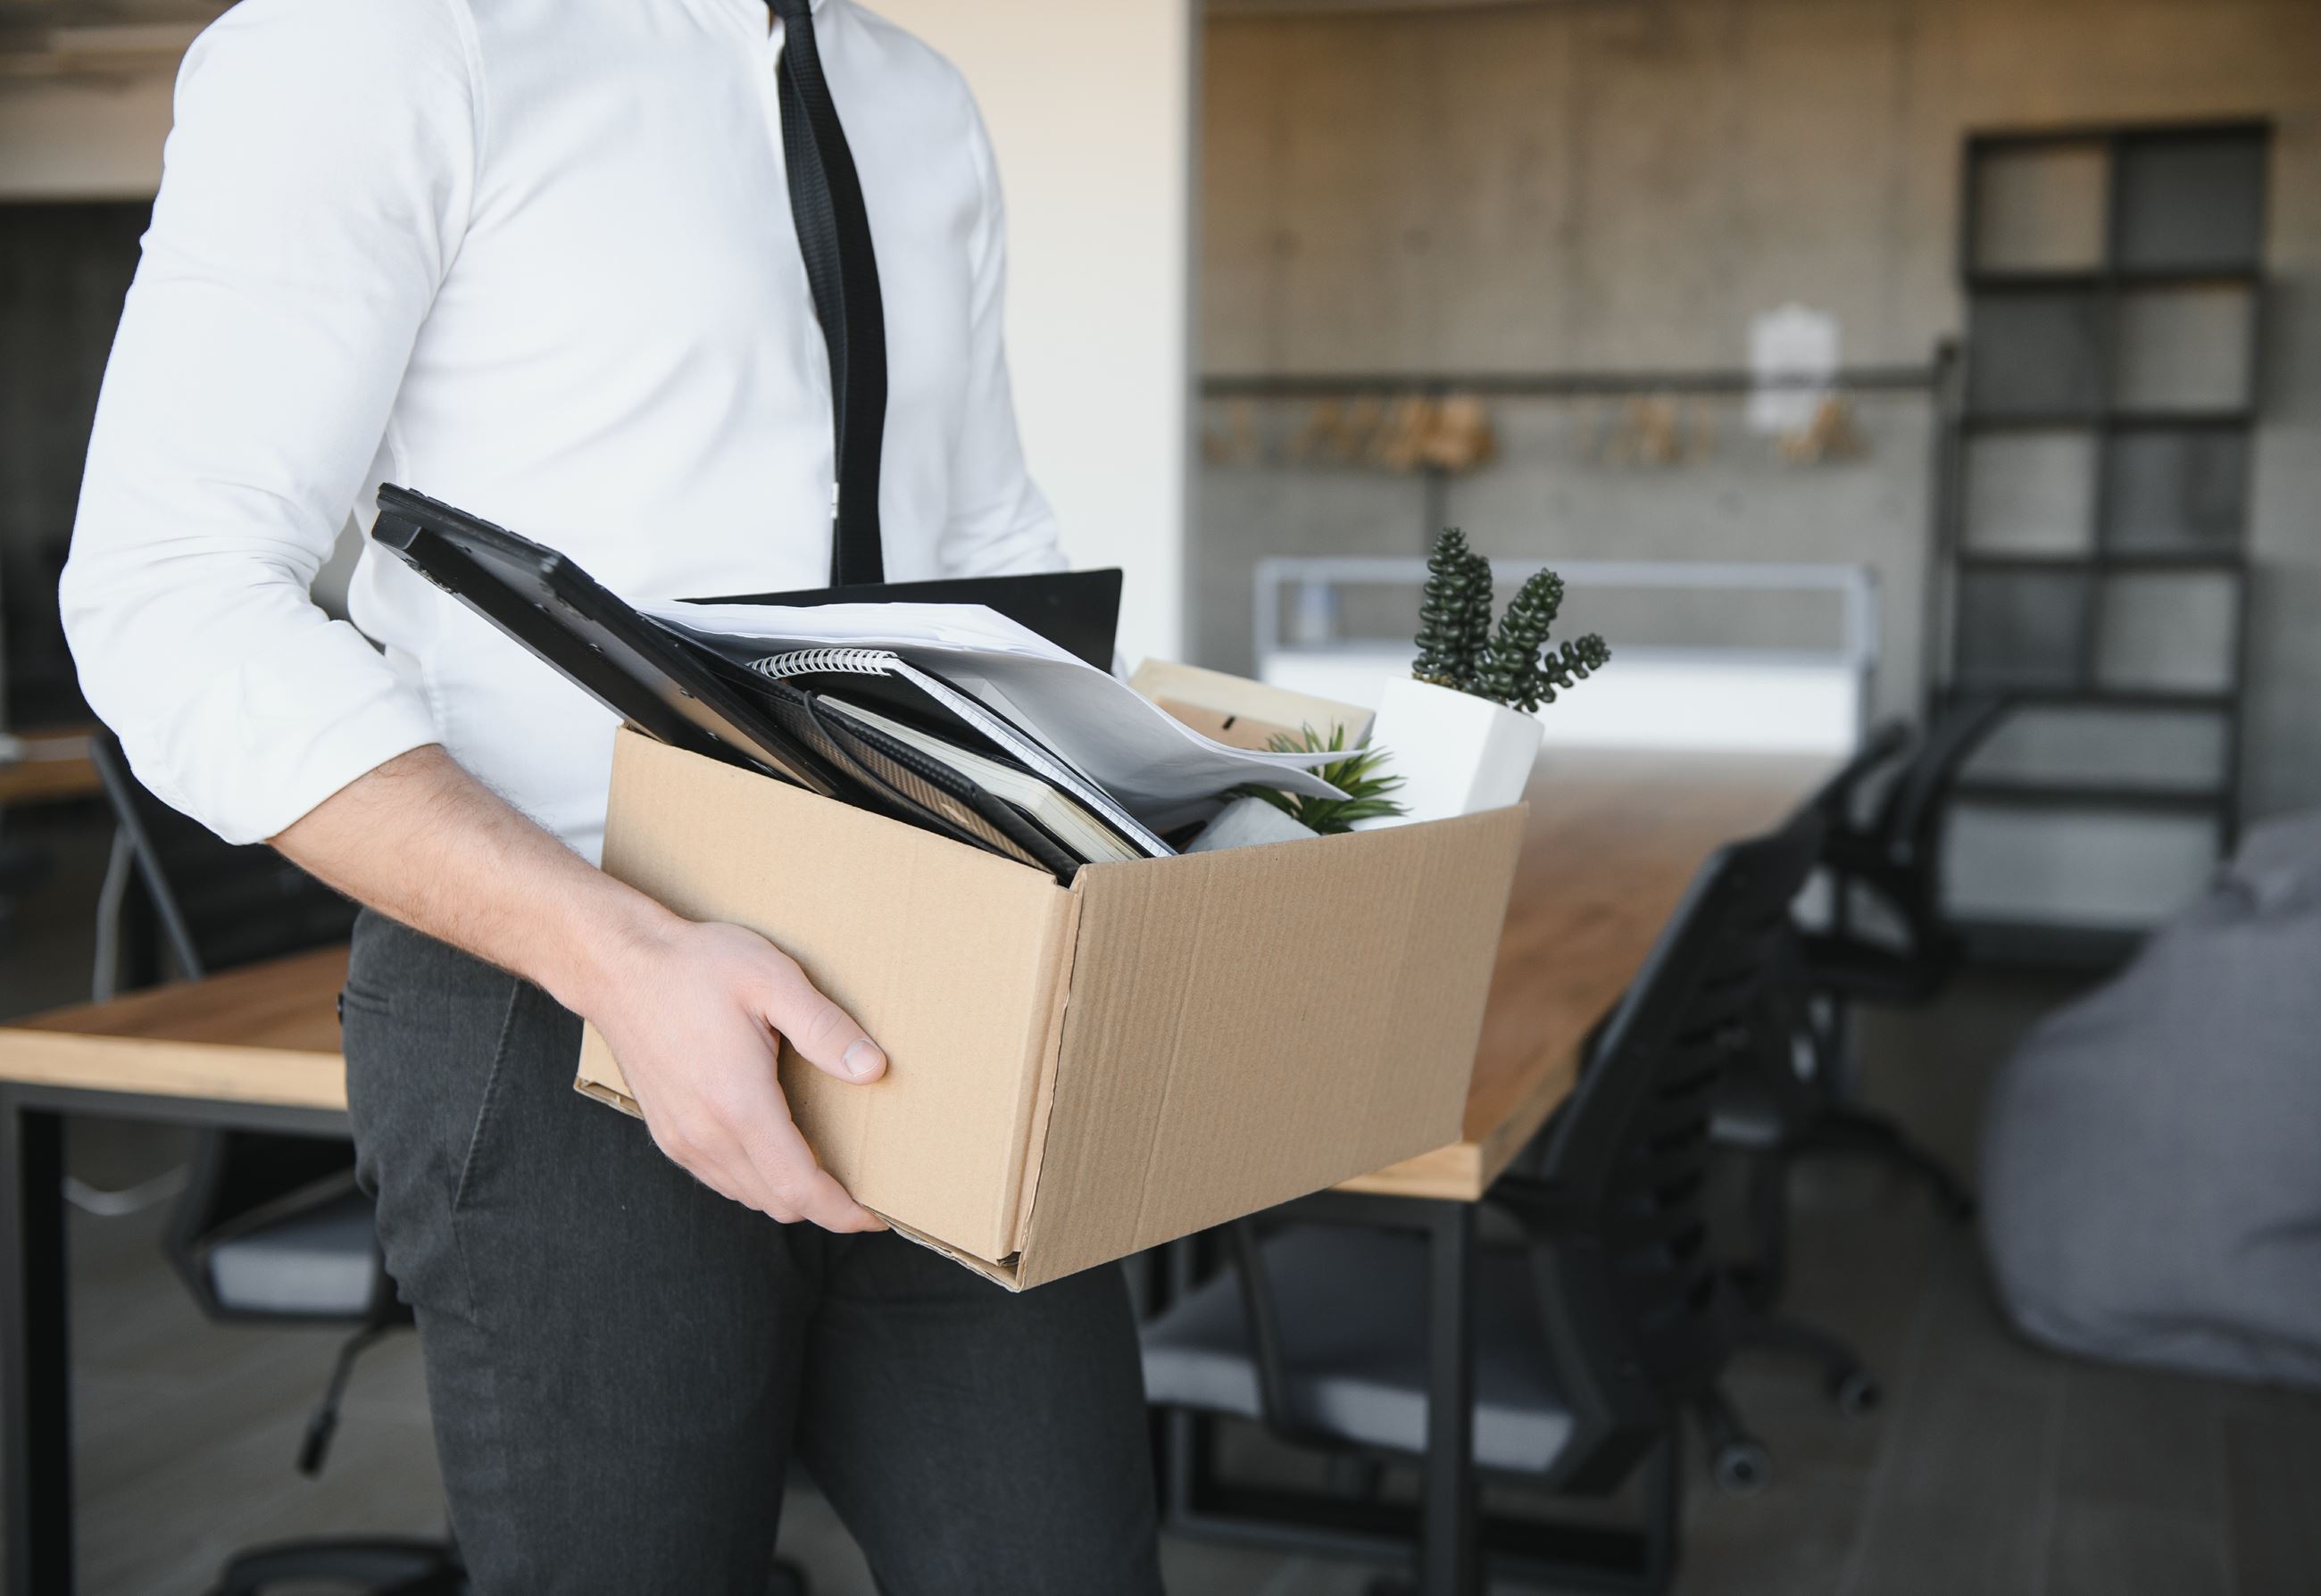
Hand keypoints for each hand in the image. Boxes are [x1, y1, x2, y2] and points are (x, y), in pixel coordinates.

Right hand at [585, 918, 887, 1231]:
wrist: (618, 966)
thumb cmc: (694, 967)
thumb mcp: (772, 980)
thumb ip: (825, 1029)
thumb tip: (872, 1069)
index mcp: (738, 1103)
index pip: (798, 1187)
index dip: (841, 1210)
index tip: (874, 1215)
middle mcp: (706, 1134)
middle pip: (777, 1202)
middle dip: (824, 1206)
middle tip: (863, 1186)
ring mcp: (682, 1139)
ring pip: (748, 1195)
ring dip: (789, 1194)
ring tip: (827, 1170)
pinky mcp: (668, 1134)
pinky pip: (721, 1179)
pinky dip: (757, 1180)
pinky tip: (778, 1151)